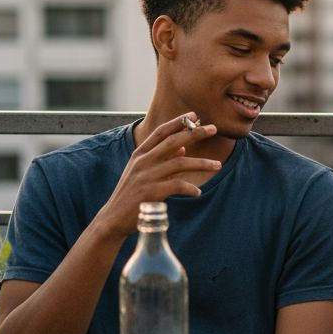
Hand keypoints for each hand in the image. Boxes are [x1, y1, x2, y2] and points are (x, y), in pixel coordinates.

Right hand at [96, 113, 220, 237]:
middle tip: (213, 129)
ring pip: (180, 162)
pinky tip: (197, 192)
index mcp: (140, 154)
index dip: (177, 122)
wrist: (114, 218)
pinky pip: (178, 185)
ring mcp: (147, 176)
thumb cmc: (131, 195)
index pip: (160, 132)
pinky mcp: (152, 192)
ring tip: (218, 165)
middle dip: (195, 133)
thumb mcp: (142, 173)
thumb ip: (161, 159)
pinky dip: (191, 188)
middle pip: (173, 141)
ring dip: (202, 163)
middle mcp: (143, 162)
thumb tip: (182, 148)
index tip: (194, 115)